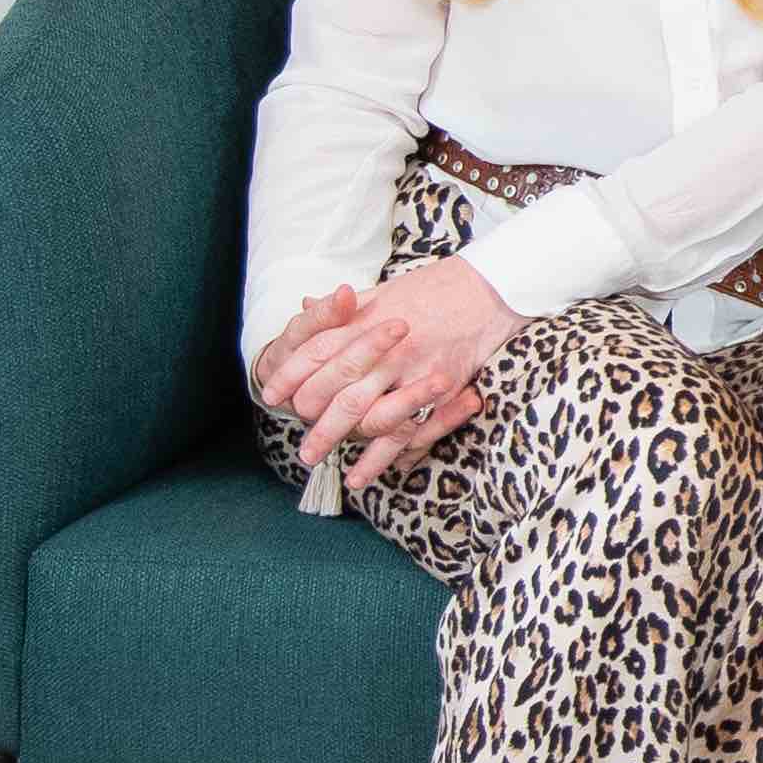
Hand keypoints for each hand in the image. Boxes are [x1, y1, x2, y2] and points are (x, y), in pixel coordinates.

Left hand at [254, 259, 519, 489]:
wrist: (489, 287)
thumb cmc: (436, 287)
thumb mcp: (384, 290)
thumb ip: (346, 308)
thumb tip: (308, 304)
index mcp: (368, 322)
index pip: (316, 351)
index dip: (291, 375)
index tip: (272, 395)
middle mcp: (385, 348)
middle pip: (337, 390)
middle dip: (313, 420)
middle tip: (296, 441)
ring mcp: (412, 370)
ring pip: (366, 414)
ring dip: (338, 439)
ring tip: (315, 459)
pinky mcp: (439, 389)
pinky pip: (404, 429)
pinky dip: (379, 457)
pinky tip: (360, 475)